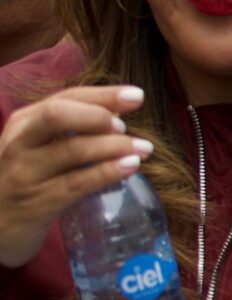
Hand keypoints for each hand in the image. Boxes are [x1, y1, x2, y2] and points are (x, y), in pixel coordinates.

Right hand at [0, 85, 150, 267]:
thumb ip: (70, 129)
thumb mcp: (39, 148)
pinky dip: (108, 172)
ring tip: (144, 149)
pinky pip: (77, 184)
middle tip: (125, 127)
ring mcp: (24, 175)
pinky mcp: (37, 204)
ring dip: (115, 146)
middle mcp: (18, 144)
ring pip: (73, 150)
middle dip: (99, 116)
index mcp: (23, 124)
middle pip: (57, 115)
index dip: (103, 95)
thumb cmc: (27, 180)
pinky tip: (131, 166)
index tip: (137, 96)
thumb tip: (118, 112)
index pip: (64, 98)